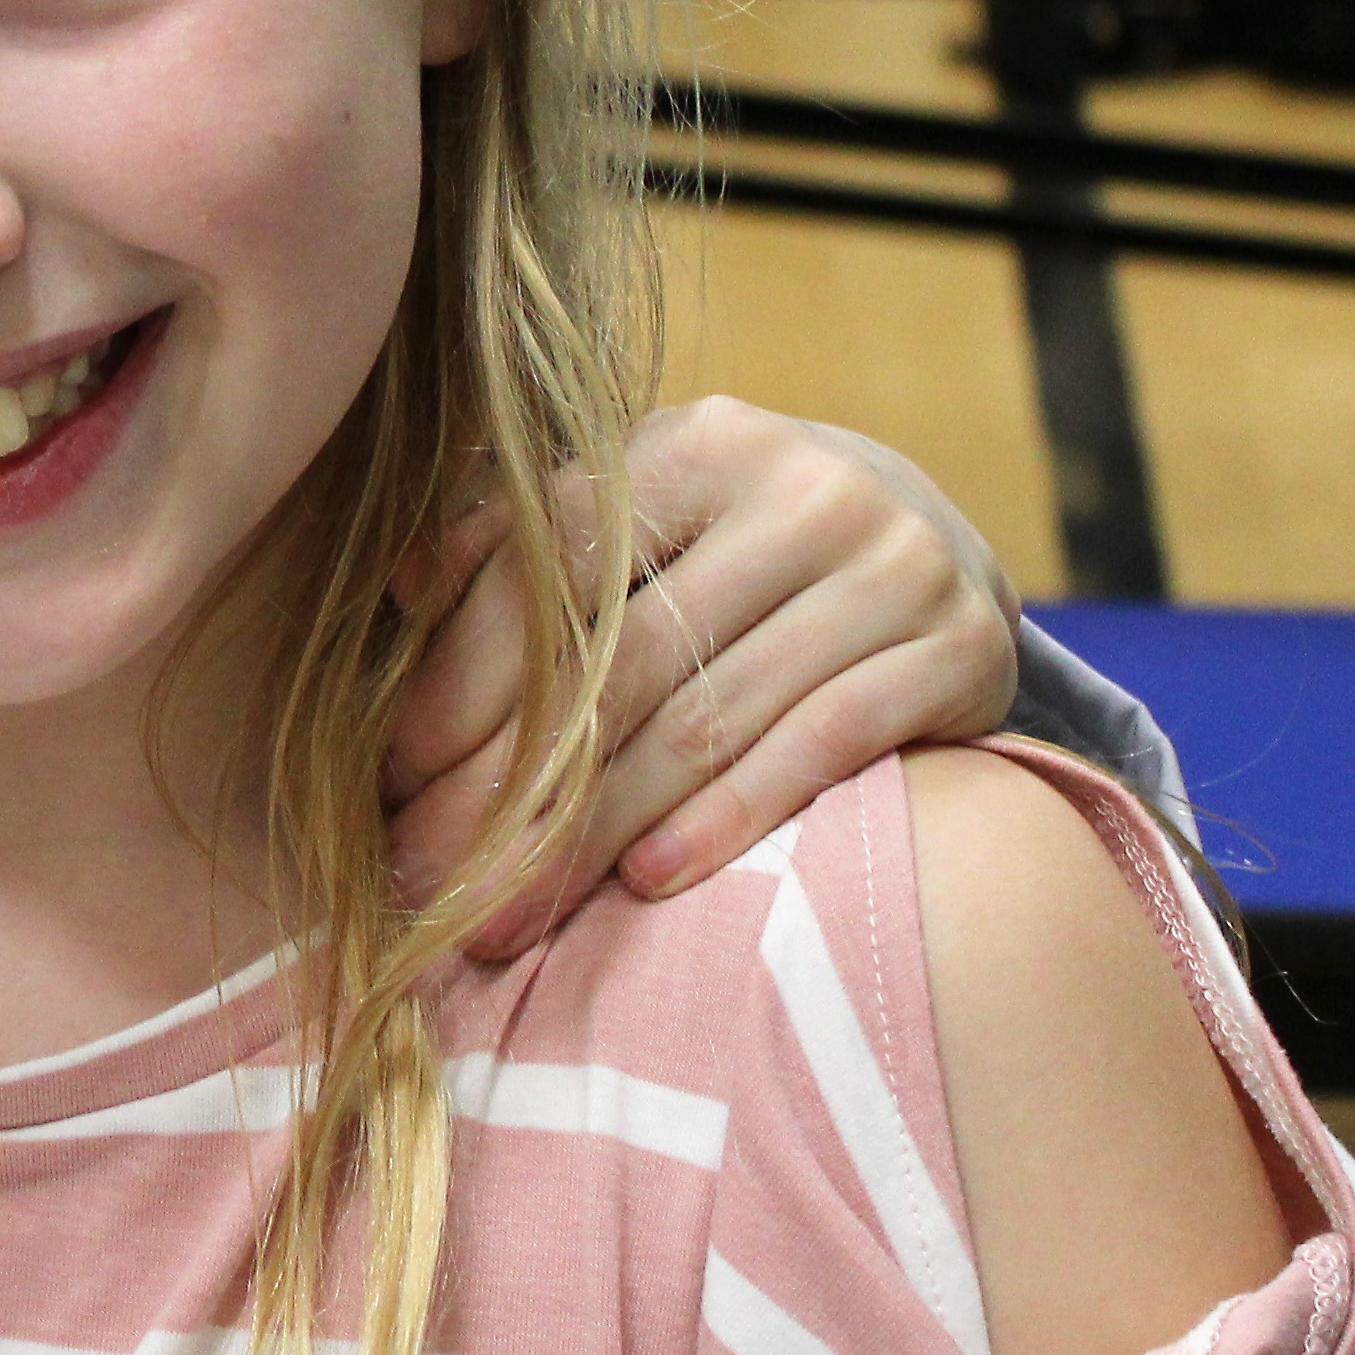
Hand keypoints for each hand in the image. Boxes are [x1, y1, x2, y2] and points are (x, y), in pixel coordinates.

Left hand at [384, 398, 1018, 952]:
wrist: (928, 546)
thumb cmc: (736, 545)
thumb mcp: (642, 514)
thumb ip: (525, 542)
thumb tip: (398, 587)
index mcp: (700, 440)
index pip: (557, 568)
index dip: (467, 679)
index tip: (394, 780)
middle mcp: (805, 487)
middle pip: (625, 664)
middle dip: (516, 787)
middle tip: (435, 880)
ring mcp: (896, 566)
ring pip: (710, 721)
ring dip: (596, 835)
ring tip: (512, 915)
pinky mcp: (959, 650)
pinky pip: (819, 750)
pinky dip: (726, 823)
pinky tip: (645, 883)